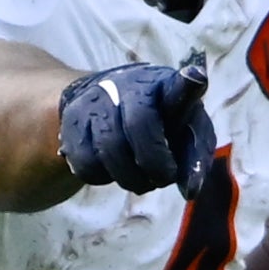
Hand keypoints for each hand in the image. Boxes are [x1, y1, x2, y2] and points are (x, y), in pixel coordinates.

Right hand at [57, 57, 215, 193]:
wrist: (107, 103)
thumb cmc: (160, 123)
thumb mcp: (184, 134)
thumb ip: (194, 160)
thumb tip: (190, 191)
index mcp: (165, 85)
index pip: (178, 85)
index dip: (187, 85)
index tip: (196, 78)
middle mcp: (128, 86)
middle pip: (140, 126)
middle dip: (154, 163)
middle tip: (163, 178)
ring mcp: (96, 101)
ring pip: (110, 150)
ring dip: (130, 178)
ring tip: (140, 177)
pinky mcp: (72, 122)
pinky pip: (87, 164)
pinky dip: (103, 177)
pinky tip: (112, 168)